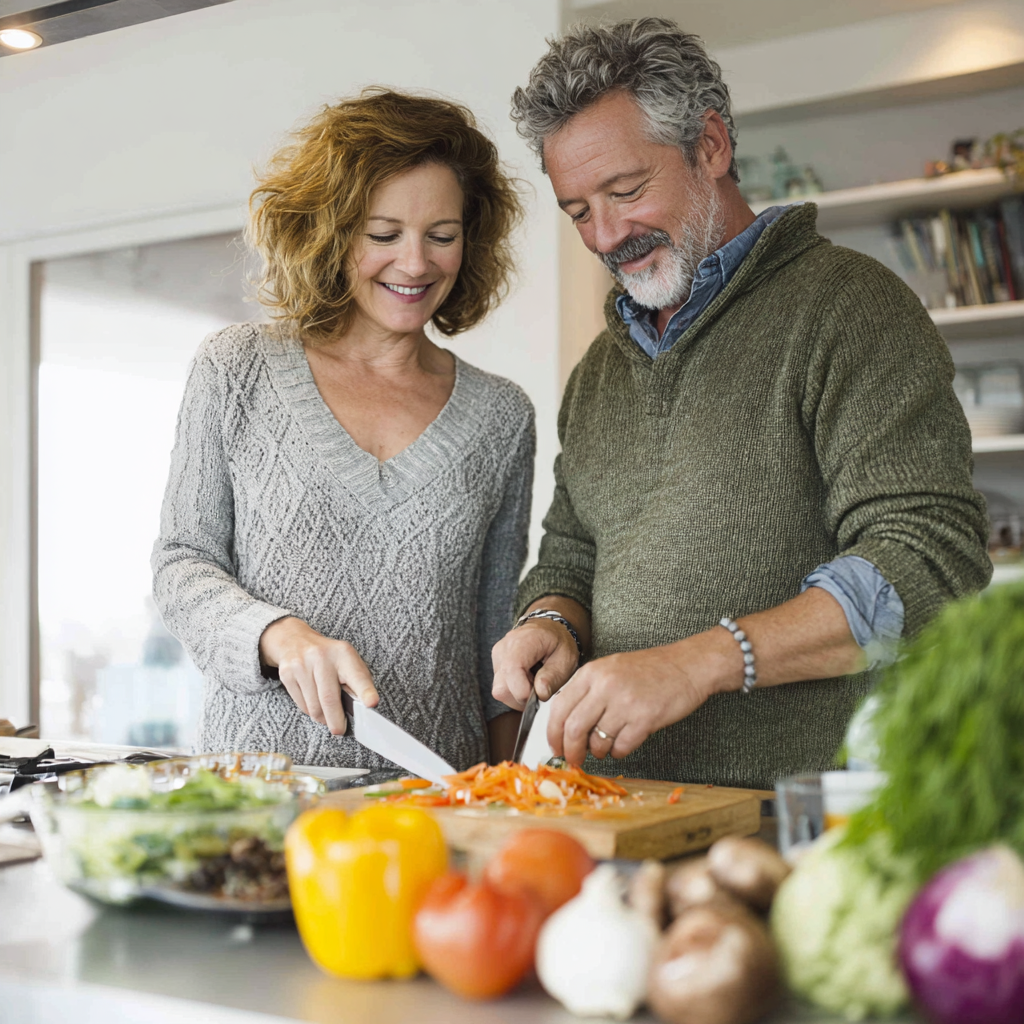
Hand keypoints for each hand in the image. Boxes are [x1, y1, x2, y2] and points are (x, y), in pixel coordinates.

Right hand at [259, 617, 377, 735]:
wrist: (295, 641)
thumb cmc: (329, 657)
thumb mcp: (347, 662)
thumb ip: (356, 683)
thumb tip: (361, 709)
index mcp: (343, 654)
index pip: (357, 676)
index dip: (366, 691)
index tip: (372, 704)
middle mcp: (322, 657)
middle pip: (329, 699)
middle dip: (336, 721)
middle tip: (339, 730)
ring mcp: (302, 665)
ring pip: (314, 707)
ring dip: (322, 718)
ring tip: (327, 715)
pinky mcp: (287, 674)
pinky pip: (301, 705)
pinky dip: (310, 711)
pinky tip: (314, 703)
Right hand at [491, 618, 579, 709]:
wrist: (548, 628)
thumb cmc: (558, 643)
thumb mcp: (566, 658)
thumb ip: (554, 676)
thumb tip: (540, 695)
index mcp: (522, 642)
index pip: (511, 673)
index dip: (525, 693)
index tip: (542, 694)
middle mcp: (503, 649)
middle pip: (503, 688)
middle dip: (523, 697)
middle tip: (540, 689)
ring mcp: (497, 657)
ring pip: (500, 691)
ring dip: (519, 695)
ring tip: (535, 683)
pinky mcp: (496, 665)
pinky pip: (501, 688)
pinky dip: (515, 691)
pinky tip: (527, 681)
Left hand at [547, 633, 735, 764]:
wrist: (687, 665)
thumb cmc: (649, 670)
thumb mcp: (610, 670)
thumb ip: (587, 692)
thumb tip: (565, 725)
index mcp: (592, 672)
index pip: (559, 708)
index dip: (553, 733)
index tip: (555, 746)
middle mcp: (605, 686)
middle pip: (573, 729)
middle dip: (571, 751)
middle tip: (574, 759)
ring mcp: (625, 702)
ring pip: (597, 742)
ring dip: (598, 752)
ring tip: (605, 747)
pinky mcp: (645, 718)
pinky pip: (621, 747)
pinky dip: (618, 752)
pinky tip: (624, 744)